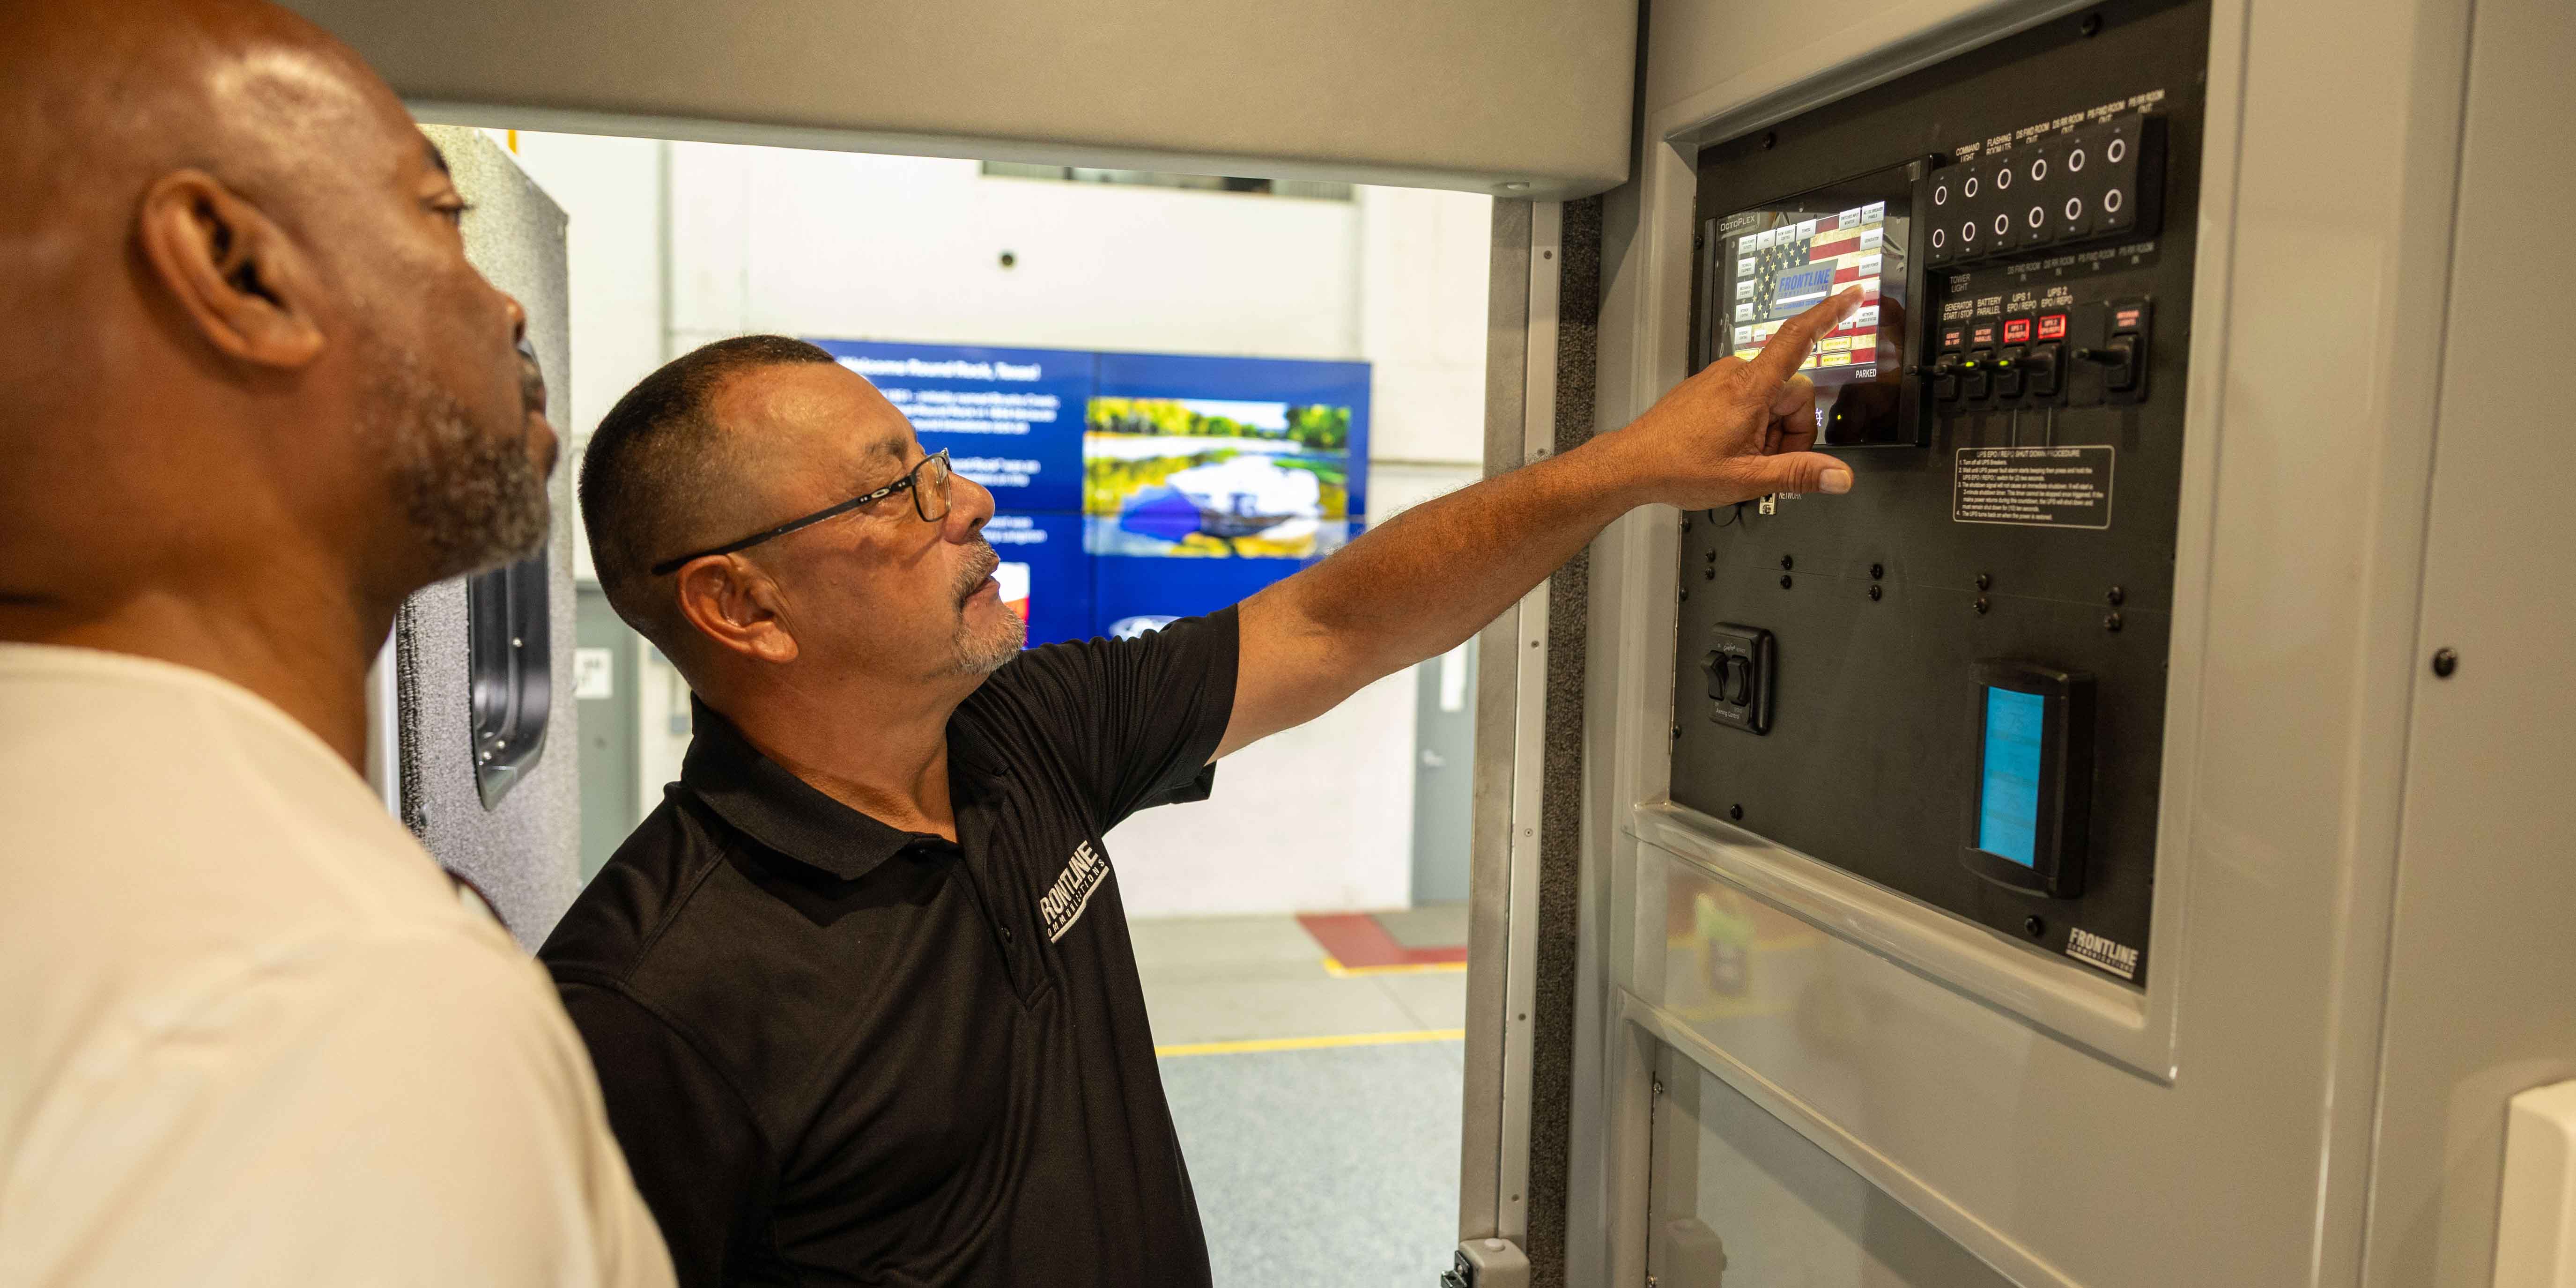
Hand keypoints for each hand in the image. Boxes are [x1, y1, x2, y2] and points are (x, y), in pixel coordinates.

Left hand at [1601, 285, 1863, 508]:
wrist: (1631, 464)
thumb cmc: (1677, 467)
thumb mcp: (1746, 479)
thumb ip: (1798, 475)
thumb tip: (1839, 476)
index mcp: (1749, 389)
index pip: (1797, 339)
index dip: (1829, 315)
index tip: (1853, 295)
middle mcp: (1736, 374)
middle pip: (1794, 391)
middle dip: (1792, 430)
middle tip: (1768, 461)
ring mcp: (1721, 378)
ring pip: (1772, 399)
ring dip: (1771, 431)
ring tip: (1743, 458)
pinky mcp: (1712, 386)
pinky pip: (1750, 399)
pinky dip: (1753, 425)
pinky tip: (1731, 448)